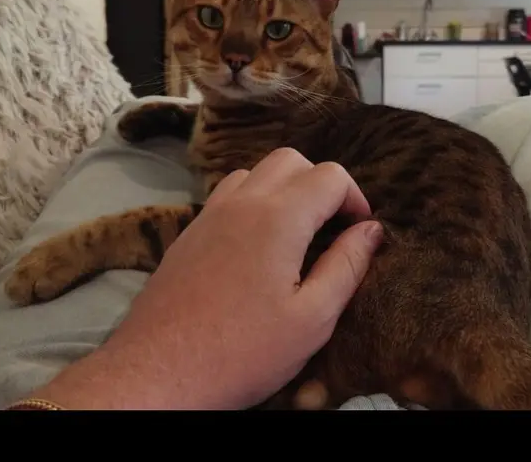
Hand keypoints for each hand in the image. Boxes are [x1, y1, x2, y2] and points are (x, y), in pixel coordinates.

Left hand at [30, 148, 382, 409]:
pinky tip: (257, 244)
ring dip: (283, 188)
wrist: (159, 370)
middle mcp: (241, 203)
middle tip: (332, 226)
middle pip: (290, 160)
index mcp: (278, 218)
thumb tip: (371, 230)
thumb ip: (346, 266)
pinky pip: (227, 195)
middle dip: (320, 183)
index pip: (329, 176)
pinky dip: (253, 201)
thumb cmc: (242, 352)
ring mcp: (209, 214)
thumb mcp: (312, 318)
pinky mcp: (189, 232)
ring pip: (255, 172)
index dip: (355, 197)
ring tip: (296, 233)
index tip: (360, 230)